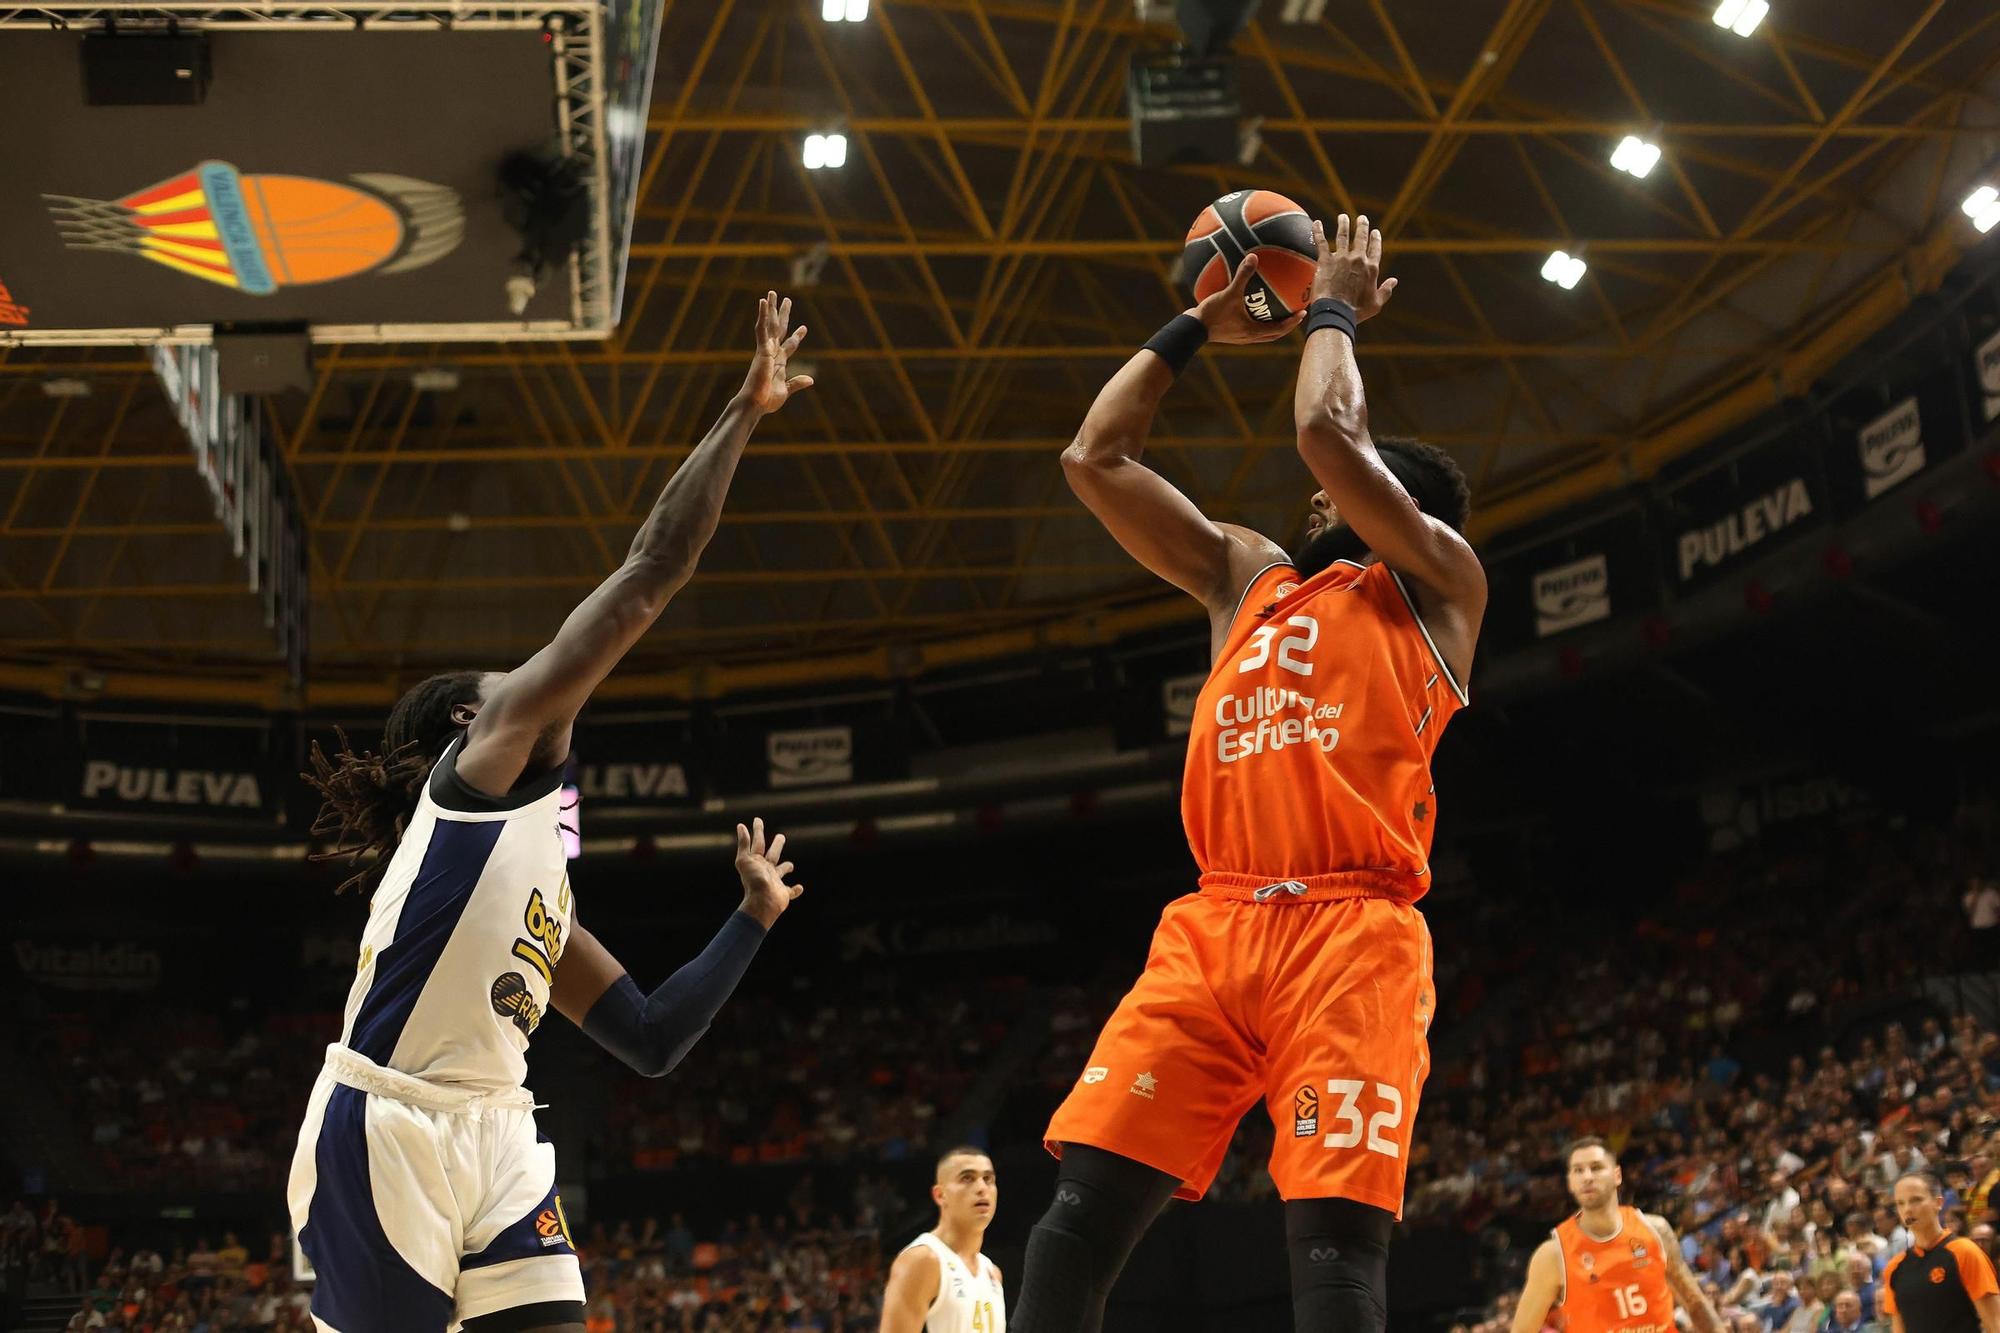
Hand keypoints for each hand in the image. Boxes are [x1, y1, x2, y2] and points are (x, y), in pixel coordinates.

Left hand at [734, 817, 802, 928]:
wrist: (762, 902)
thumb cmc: (754, 881)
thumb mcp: (744, 860)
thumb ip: (744, 843)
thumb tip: (741, 825)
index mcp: (757, 862)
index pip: (758, 843)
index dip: (757, 830)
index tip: (757, 819)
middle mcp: (766, 871)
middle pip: (772, 855)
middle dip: (776, 846)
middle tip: (781, 837)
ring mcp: (775, 882)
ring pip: (781, 872)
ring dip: (786, 867)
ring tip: (790, 865)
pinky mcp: (783, 894)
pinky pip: (791, 891)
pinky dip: (796, 890)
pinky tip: (800, 888)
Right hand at [740, 292, 813, 413]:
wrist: (754, 404)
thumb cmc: (766, 400)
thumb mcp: (785, 390)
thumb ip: (796, 383)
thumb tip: (810, 380)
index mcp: (778, 362)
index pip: (789, 345)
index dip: (796, 337)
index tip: (804, 328)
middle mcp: (771, 353)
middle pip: (779, 329)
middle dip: (783, 315)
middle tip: (788, 300)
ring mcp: (765, 350)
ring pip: (769, 324)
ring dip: (771, 309)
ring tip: (772, 293)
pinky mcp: (761, 349)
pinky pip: (762, 329)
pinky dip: (763, 315)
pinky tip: (763, 302)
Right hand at [1188, 253, 1306, 344]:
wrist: (1191, 330)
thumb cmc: (1211, 314)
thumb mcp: (1228, 293)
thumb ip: (1242, 275)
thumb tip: (1254, 256)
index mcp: (1253, 331)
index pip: (1280, 329)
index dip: (1293, 322)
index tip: (1303, 312)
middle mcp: (1249, 337)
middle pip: (1274, 334)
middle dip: (1286, 325)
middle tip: (1296, 313)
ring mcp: (1240, 337)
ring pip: (1262, 333)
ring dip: (1272, 324)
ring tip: (1278, 311)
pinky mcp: (1230, 334)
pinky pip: (1248, 327)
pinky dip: (1254, 319)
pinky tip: (1249, 306)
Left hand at [1309, 215, 1398, 320]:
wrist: (1336, 312)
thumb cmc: (1356, 311)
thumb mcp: (1376, 304)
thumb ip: (1386, 290)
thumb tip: (1394, 281)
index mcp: (1371, 268)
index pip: (1375, 249)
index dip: (1375, 239)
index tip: (1375, 232)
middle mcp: (1358, 259)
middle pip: (1361, 238)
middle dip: (1362, 226)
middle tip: (1362, 218)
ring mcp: (1342, 258)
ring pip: (1343, 235)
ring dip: (1343, 224)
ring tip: (1343, 217)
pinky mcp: (1326, 260)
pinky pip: (1321, 242)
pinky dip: (1318, 231)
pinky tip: (1316, 223)